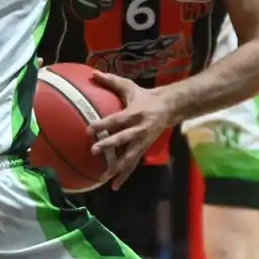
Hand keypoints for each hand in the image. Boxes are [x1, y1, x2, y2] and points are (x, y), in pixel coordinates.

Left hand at [86, 71, 174, 189]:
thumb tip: (93, 72)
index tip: (89, 129)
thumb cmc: (145, 96)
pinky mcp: (143, 150)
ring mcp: (142, 141)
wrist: (170, 108)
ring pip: (130, 157)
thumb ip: (111, 81)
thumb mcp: (130, 87)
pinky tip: (114, 186)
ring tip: (103, 177)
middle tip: (94, 150)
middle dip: (110, 145)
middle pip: (123, 138)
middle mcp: (139, 129)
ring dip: (117, 168)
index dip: (104, 124)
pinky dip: (124, 176)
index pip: (117, 119)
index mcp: (135, 113)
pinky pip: (133, 165)